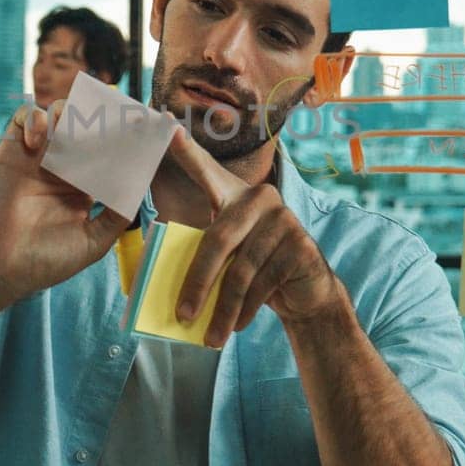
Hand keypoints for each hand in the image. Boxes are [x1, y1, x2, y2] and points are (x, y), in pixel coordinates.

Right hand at [0, 102, 132, 310]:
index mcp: (84, 184)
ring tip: (74, 131)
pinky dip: (34, 118)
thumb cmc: (44, 261)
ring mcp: (38, 156)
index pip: (108, 151)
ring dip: (70, 114)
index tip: (144, 128)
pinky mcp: (11, 151)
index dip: (124, 138)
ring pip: (58, 114)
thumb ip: (117, 216)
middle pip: (87, 126)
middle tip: (118, 117)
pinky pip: (23, 117)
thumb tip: (140, 187)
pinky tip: (38, 141)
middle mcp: (63, 166)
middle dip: (103, 119)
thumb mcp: (92, 242)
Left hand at [165, 127, 342, 346]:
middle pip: (217, 240)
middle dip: (197, 283)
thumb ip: (203, 256)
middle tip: (181, 315)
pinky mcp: (300, 244)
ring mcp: (283, 219)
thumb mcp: (225, 262)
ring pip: (240, 270)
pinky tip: (237, 327)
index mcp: (235, 196)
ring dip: (222, 309)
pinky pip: (263, 282)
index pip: (206, 170)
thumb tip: (160, 279)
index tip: (164, 127)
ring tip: (210, 337)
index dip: (186, 151)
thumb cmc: (254, 274)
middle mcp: (261, 198)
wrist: (304, 296)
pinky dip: (246, 309)